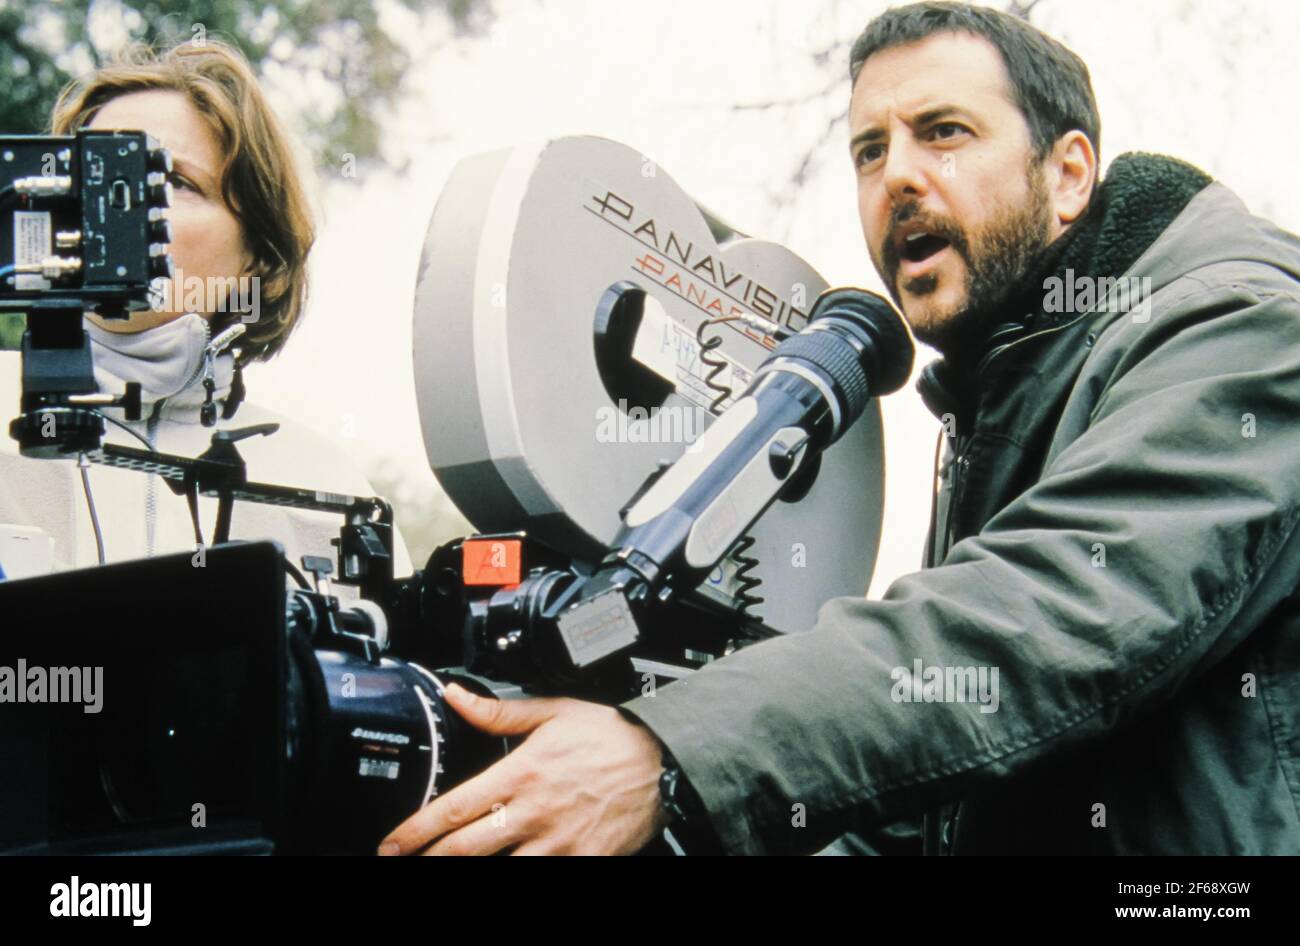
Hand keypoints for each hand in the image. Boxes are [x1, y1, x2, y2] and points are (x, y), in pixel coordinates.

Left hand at [379, 683, 669, 854]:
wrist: (664, 762)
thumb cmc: (611, 736)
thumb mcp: (553, 712)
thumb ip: (498, 712)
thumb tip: (457, 696)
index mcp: (522, 773)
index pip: (455, 807)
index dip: (416, 830)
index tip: (393, 843)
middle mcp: (533, 812)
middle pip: (465, 848)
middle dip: (429, 858)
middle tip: (401, 862)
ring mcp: (557, 843)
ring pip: (498, 868)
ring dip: (468, 870)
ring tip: (443, 868)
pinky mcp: (582, 861)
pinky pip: (542, 877)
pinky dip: (518, 875)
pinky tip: (504, 870)